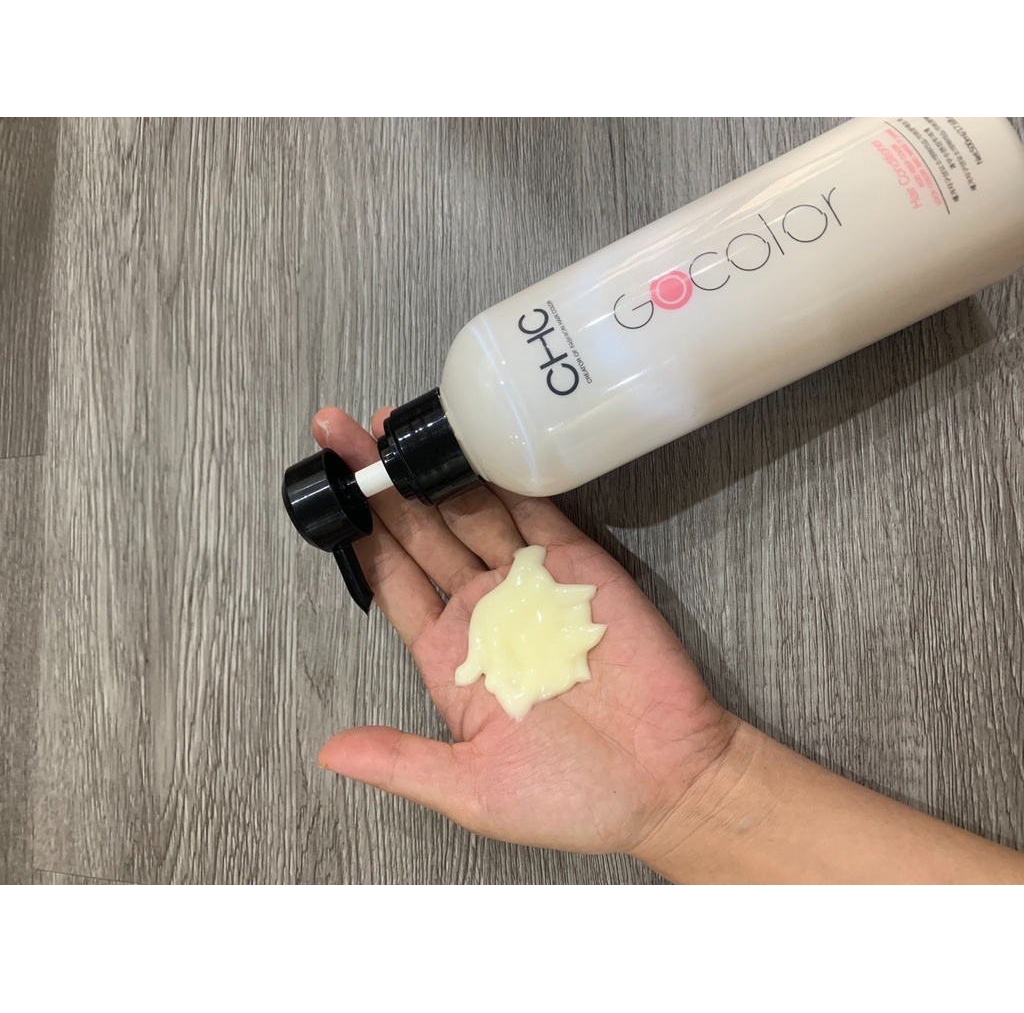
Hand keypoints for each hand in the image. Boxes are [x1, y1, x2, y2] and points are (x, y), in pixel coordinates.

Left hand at [312, 406, 736, 856]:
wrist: (668, 783)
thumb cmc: (571, 797)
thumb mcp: (472, 790)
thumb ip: (402, 762)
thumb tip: (329, 751)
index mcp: (451, 657)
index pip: (393, 583)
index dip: (360, 538)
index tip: (328, 496)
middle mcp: (483, 612)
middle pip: (420, 535)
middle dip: (380, 486)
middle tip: (344, 436)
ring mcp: (529, 585)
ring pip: (470, 514)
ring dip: (433, 471)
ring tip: (392, 427)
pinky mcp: (579, 567)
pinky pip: (536, 513)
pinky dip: (504, 479)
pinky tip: (471, 445)